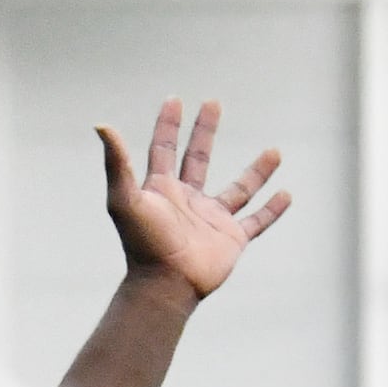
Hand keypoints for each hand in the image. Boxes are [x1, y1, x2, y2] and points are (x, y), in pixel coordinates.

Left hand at [102, 99, 289, 299]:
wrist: (165, 286)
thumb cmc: (143, 245)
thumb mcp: (125, 199)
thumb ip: (116, 163)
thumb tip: (101, 125)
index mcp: (162, 190)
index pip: (164, 149)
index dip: (167, 125)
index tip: (174, 100)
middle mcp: (187, 201)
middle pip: (198, 159)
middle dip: (204, 132)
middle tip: (213, 104)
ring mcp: (211, 220)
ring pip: (239, 189)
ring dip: (257, 171)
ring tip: (274, 152)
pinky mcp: (231, 239)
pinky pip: (257, 221)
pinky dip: (272, 210)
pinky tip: (286, 194)